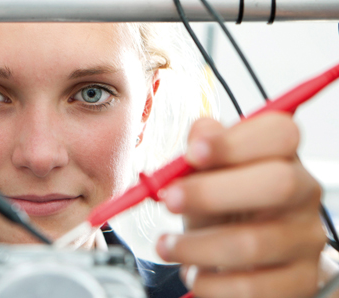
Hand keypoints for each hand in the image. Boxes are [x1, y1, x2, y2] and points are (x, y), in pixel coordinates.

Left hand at [156, 114, 325, 297]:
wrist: (246, 255)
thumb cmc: (224, 204)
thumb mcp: (208, 173)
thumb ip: (201, 150)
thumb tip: (198, 135)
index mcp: (281, 156)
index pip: (279, 133)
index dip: (235, 141)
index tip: (192, 153)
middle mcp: (303, 193)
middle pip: (277, 184)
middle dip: (212, 193)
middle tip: (170, 201)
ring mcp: (305, 239)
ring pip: (254, 243)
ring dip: (196, 246)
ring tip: (166, 246)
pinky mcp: (298, 280)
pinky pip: (252, 288)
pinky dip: (210, 283)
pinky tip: (193, 273)